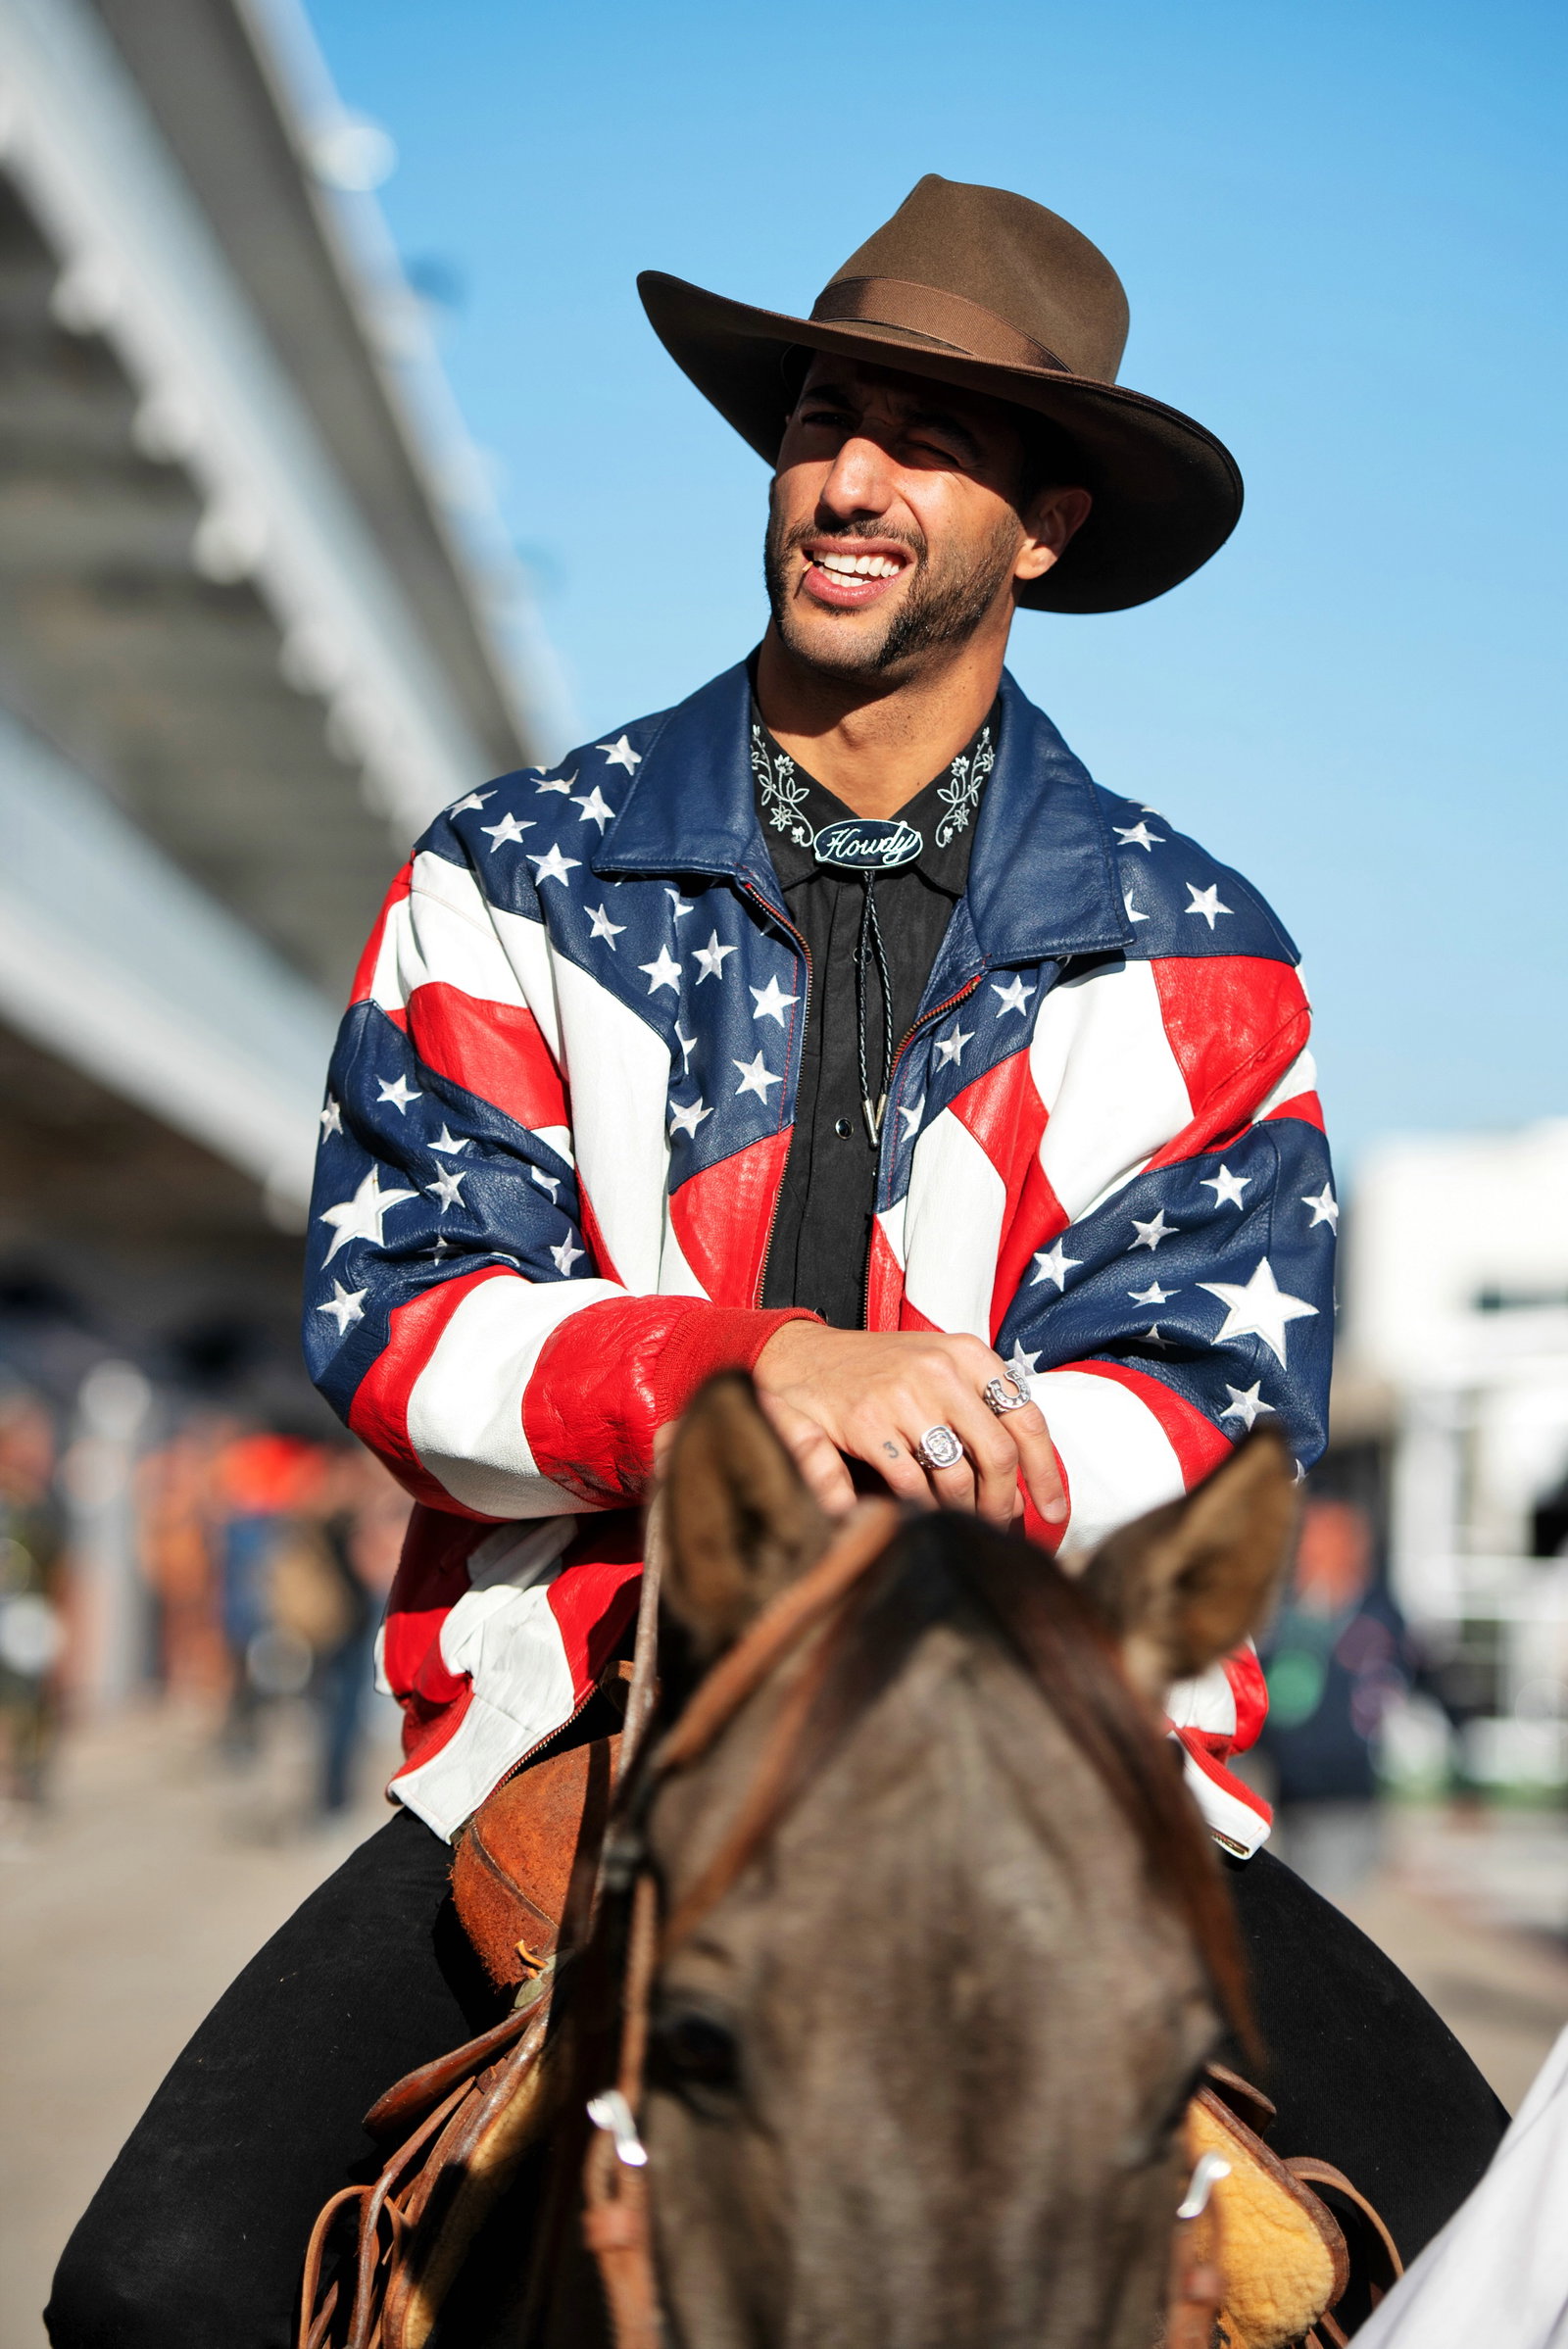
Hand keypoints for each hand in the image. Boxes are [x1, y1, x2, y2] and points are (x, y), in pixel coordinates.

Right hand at [753, 1322, 1066, 1531]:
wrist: (803, 1356)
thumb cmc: (882, 1371)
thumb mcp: (938, 1367)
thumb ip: (983, 1413)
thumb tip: (1021, 1488)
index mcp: (967, 1354)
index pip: (1027, 1418)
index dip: (1046, 1472)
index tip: (1055, 1511)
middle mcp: (940, 1370)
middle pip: (999, 1454)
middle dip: (1003, 1502)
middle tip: (998, 1526)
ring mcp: (903, 1396)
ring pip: (957, 1475)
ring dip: (963, 1511)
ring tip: (959, 1521)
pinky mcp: (867, 1423)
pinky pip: (912, 1484)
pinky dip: (920, 1508)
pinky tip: (920, 1513)